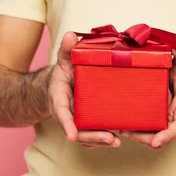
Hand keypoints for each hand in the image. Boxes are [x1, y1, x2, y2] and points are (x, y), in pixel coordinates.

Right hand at [48, 31, 121, 148]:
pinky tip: (116, 140)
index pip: (61, 111)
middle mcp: (68, 112)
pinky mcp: (86, 123)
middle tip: (109, 138)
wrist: (60, 85)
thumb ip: (67, 48)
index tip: (71, 135)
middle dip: (92, 136)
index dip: (66, 123)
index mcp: (60, 97)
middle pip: (77, 129)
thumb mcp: (64, 59)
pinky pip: (91, 135)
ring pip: (85, 136)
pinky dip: (101, 140)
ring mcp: (76, 119)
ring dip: (99, 141)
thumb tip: (70, 34)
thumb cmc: (64, 73)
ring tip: (115, 141)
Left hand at [120, 46, 175, 148]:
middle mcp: (175, 121)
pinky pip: (149, 132)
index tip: (156, 141)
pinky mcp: (159, 122)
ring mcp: (167, 124)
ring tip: (122, 129)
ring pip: (153, 137)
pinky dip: (138, 132)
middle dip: (144, 137)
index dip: (167, 135)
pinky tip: (124, 127)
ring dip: (138, 136)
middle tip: (127, 131)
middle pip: (161, 137)